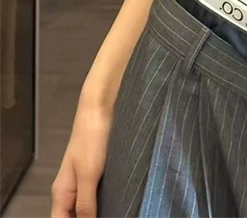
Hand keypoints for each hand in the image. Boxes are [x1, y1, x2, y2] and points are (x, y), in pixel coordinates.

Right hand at [51, 91, 112, 217]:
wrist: (100, 106)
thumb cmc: (92, 135)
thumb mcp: (89, 173)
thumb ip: (85, 202)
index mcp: (62, 192)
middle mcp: (70, 189)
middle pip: (72, 217)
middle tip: (111, 215)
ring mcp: (82, 180)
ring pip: (85, 207)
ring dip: (97, 212)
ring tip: (114, 211)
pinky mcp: (96, 171)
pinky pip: (96, 194)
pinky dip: (104, 202)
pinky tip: (117, 201)